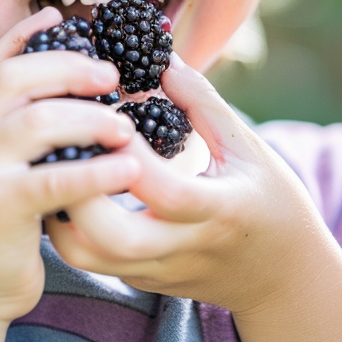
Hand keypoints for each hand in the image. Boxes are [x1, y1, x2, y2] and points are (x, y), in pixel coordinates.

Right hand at [0, 7, 141, 322]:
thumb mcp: (1, 170)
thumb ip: (22, 134)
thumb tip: (71, 98)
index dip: (26, 34)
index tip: (61, 16)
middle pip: (15, 77)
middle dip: (68, 67)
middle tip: (113, 75)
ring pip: (37, 121)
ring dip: (89, 117)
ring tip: (127, 127)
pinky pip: (54, 178)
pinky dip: (96, 171)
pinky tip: (128, 169)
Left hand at [44, 53, 323, 317]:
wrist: (284, 275)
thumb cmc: (270, 200)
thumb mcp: (248, 147)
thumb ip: (204, 104)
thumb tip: (163, 60)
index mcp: (220, 210)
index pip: (168, 191)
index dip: (131, 158)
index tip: (111, 120)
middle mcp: (185, 248)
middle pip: (114, 239)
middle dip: (78, 192)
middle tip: (66, 145)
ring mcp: (158, 271)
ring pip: (86, 257)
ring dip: (60, 211)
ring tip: (57, 164)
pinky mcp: (141, 281)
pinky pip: (91, 258)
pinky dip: (68, 224)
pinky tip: (67, 185)